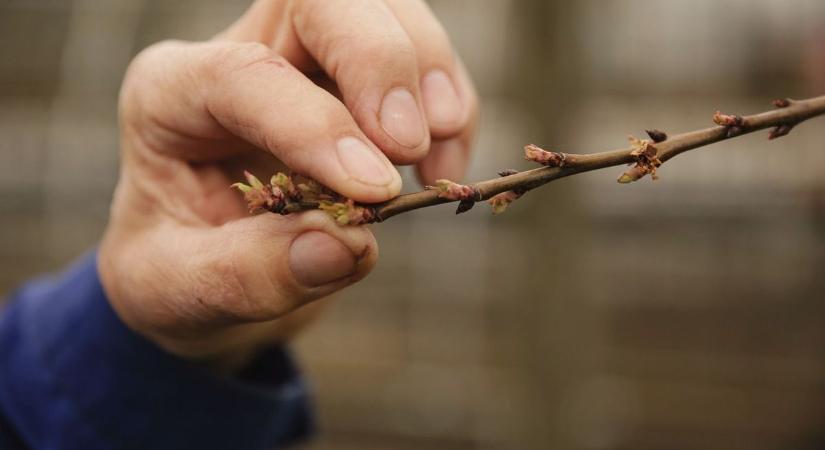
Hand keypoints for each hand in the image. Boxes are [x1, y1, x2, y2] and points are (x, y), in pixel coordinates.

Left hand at [98, 0, 478, 371]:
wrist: (200, 273)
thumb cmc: (175, 275)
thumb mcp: (179, 291)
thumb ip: (249, 274)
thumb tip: (348, 245)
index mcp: (172, 96)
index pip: (247, 74)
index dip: (318, 125)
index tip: (376, 191)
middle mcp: (238, 56)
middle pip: (321, 2)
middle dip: (380, 61)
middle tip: (408, 146)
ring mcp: (303, 62)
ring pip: (382, 11)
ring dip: (427, 74)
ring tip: (433, 158)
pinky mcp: (355, 83)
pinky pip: (420, 62)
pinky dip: (451, 109)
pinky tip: (440, 171)